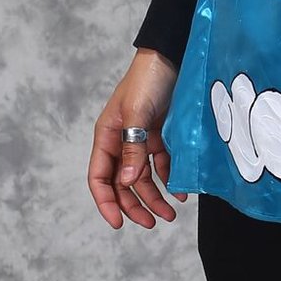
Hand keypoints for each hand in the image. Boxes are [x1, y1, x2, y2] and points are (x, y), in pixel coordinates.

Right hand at [89, 49, 185, 229]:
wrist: (172, 56)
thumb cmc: (148, 80)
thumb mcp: (137, 115)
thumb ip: (132, 149)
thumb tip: (127, 183)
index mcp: (107, 137)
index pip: (100, 177)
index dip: (106, 202)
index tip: (118, 224)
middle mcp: (122, 141)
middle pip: (123, 183)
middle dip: (135, 205)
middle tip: (152, 223)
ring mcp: (142, 139)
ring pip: (144, 177)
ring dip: (155, 197)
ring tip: (171, 214)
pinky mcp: (162, 135)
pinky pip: (162, 164)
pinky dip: (170, 178)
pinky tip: (181, 190)